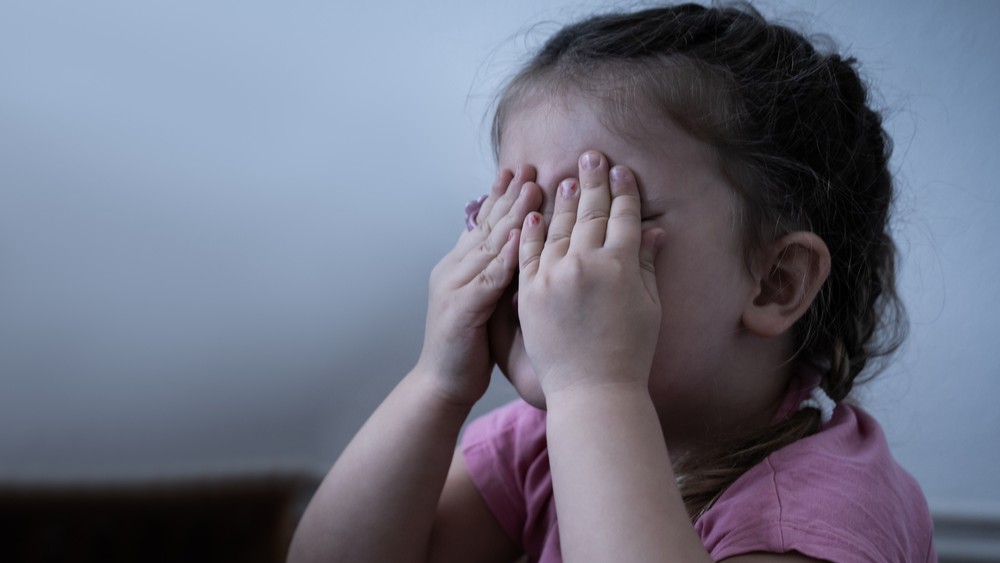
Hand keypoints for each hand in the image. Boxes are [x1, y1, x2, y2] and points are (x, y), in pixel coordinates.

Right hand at [415, 166, 541, 406]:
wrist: (441, 385)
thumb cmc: (468, 348)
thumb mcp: (483, 303)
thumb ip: (495, 275)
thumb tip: (522, 249)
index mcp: (459, 267)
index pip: (482, 224)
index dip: (500, 196)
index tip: (519, 171)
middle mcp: (454, 270)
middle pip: (486, 225)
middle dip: (509, 194)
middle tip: (530, 166)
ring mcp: (455, 287)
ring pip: (490, 244)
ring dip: (512, 215)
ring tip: (533, 188)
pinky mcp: (462, 308)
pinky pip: (490, 276)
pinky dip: (508, 255)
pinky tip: (525, 236)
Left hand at [516, 151, 663, 397]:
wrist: (592, 389)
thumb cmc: (629, 353)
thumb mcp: (649, 307)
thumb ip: (646, 265)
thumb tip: (653, 231)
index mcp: (622, 266)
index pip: (624, 217)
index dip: (624, 192)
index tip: (621, 171)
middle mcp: (587, 264)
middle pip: (591, 213)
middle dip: (593, 181)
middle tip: (591, 155)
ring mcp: (554, 276)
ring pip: (558, 227)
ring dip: (562, 199)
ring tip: (565, 177)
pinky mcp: (529, 292)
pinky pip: (529, 253)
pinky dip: (531, 231)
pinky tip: (534, 212)